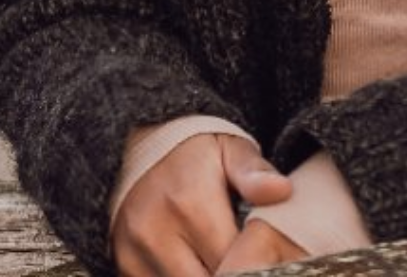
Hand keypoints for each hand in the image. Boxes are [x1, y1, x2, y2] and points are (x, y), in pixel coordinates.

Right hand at [112, 133, 290, 276]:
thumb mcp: (228, 148)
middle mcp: (157, 233)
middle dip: (230, 275)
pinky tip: (194, 263)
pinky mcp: (124, 265)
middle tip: (243, 261)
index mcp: (191, 204)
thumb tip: (282, 191)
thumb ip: (254, 172)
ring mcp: (135, 253)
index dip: (253, 266)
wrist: (136, 143)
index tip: (264, 257)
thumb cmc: (194, 151)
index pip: (233, 263)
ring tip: (216, 258)